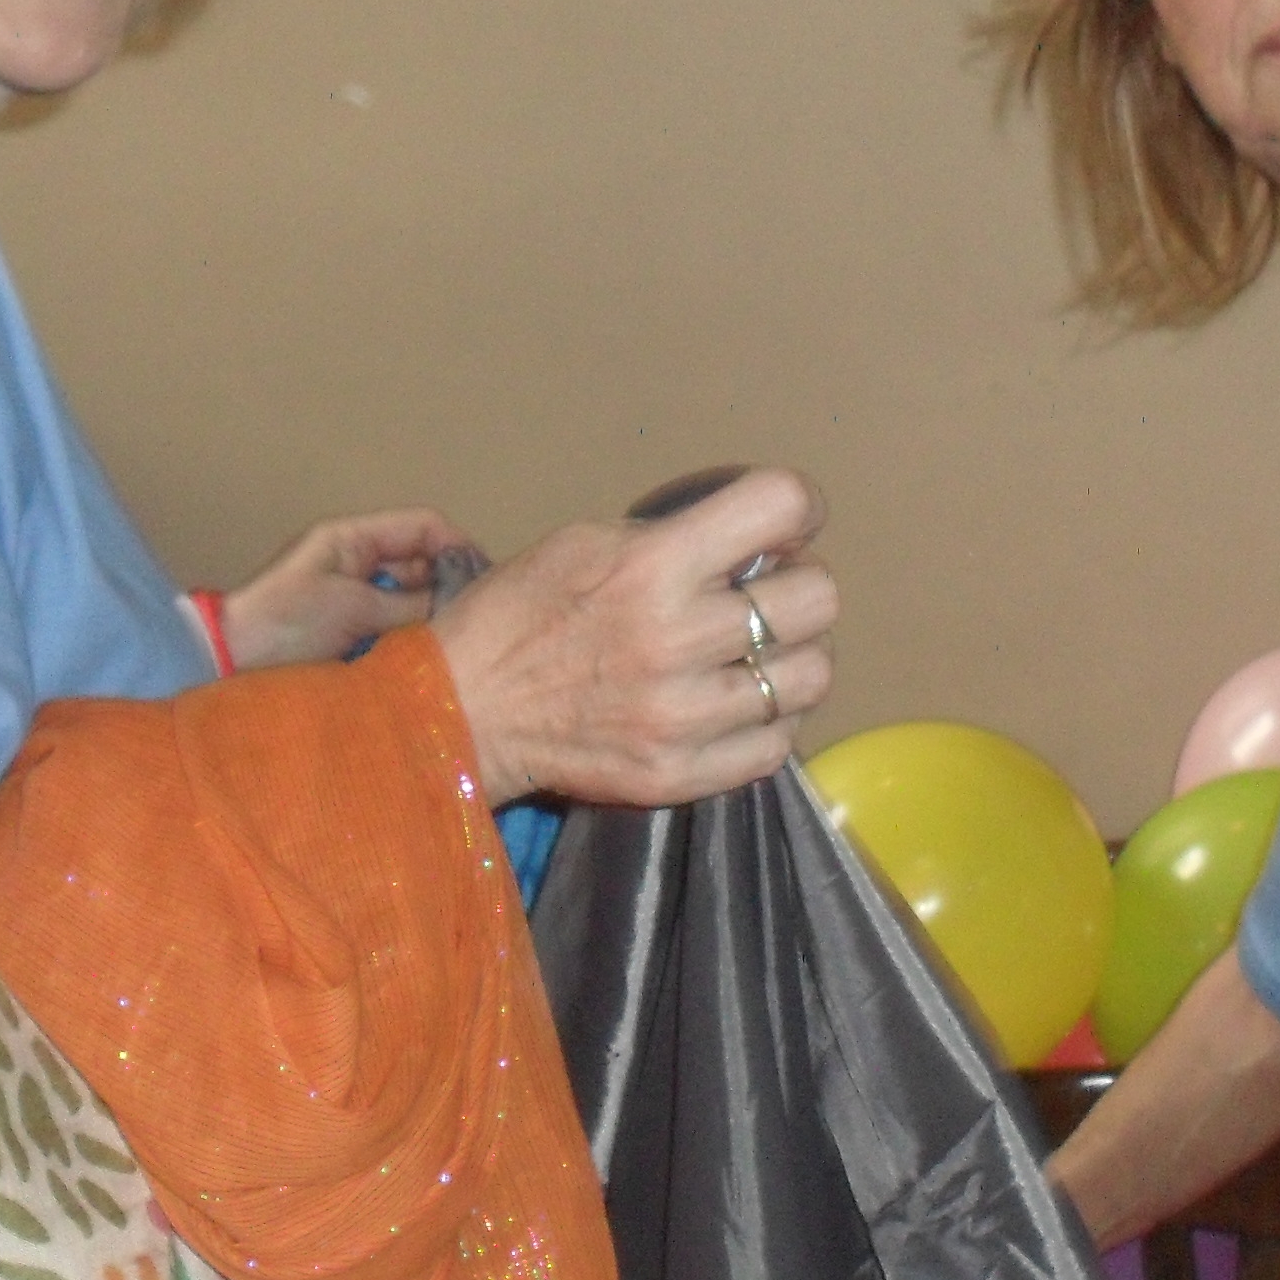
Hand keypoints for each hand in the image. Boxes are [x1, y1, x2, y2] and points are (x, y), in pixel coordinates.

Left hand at [221, 508, 479, 670]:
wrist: (229, 665)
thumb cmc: (281, 623)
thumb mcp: (352, 605)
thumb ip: (410, 604)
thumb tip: (457, 609)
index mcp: (352, 540)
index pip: (423, 527)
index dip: (459, 547)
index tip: (486, 582)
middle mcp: (357, 564)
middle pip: (423, 566)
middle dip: (447, 590)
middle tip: (468, 623)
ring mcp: (354, 601)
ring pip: (413, 603)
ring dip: (428, 622)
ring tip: (443, 647)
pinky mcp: (350, 637)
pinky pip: (395, 633)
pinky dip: (409, 645)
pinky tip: (419, 663)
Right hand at [433, 468, 836, 808]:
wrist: (461, 713)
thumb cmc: (518, 616)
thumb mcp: (584, 542)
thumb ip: (670, 538)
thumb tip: (750, 544)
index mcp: (653, 566)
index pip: (780, 506)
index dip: (799, 507)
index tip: (789, 525)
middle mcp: (678, 638)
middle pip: (817, 598)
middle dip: (800, 586)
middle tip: (766, 596)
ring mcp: (685, 715)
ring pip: (811, 676)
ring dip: (793, 658)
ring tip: (757, 656)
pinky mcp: (682, 773)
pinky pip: (778, 743)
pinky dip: (770, 720)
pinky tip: (738, 704)